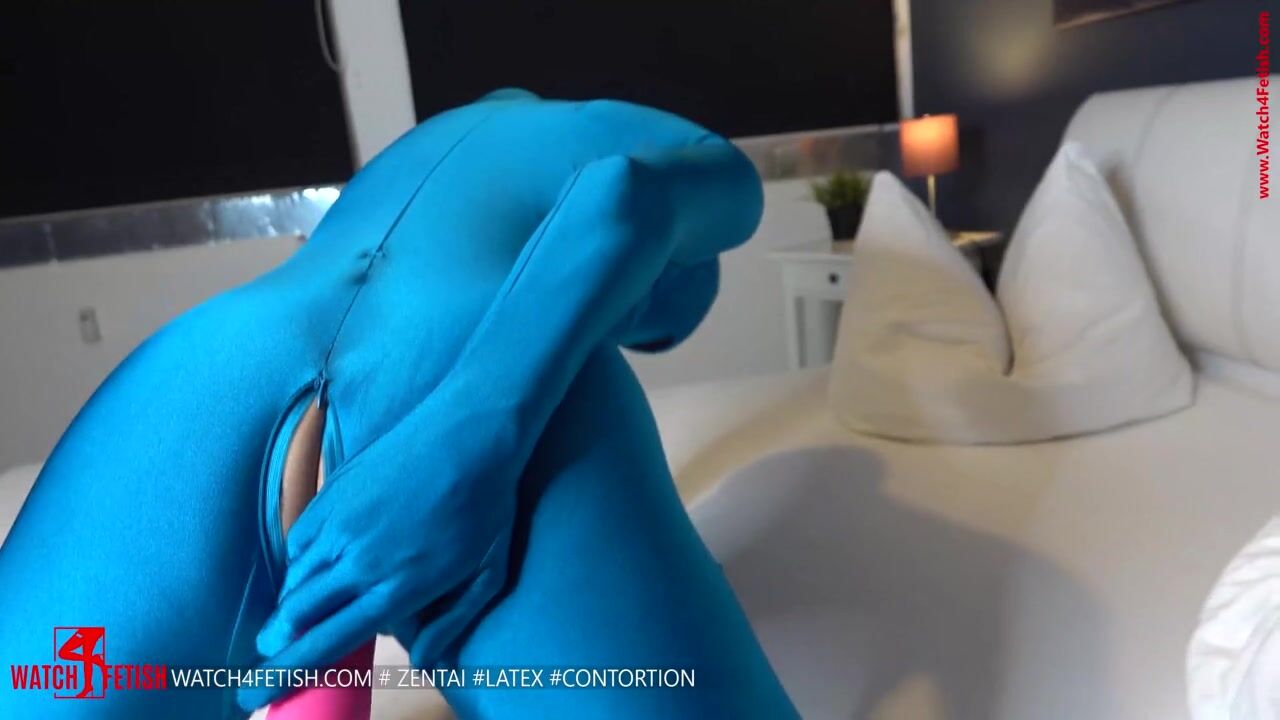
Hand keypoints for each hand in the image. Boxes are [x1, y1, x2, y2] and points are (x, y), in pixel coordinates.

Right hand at [238, 389, 521, 710]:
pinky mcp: (332, 492)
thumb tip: (423, 662)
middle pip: (298, 616)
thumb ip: (453, 623)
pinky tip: (304, 576)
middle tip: (257, 672)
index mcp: (399, 586)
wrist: (470, 433)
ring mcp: (341, 523)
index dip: (288, 672)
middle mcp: (360, 559)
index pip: (329, 641)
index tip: (258, 693)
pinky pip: (298, 541)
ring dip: (286, 608)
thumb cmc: (487, 506)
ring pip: (294, 579)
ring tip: (283, 627)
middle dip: (274, 648)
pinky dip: (296, 566)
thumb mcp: (487, 574)